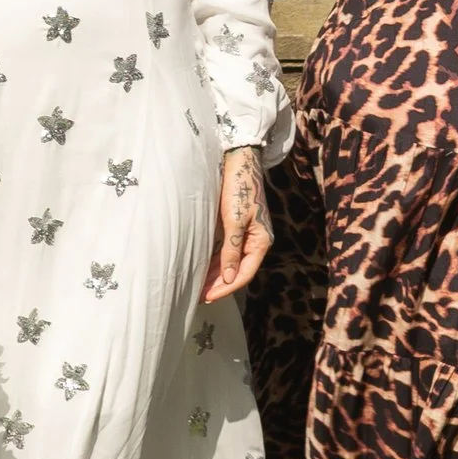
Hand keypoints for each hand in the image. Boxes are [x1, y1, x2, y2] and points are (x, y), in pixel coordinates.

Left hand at [203, 146, 272, 302]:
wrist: (238, 161)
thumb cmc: (239, 188)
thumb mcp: (234, 220)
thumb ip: (231, 250)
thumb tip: (229, 277)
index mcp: (260, 241)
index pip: (245, 273)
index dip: (227, 287)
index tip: (210, 297)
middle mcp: (254, 241)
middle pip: (237, 271)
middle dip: (218, 285)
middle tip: (198, 297)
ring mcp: (243, 235)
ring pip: (229, 263)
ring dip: (214, 275)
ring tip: (197, 287)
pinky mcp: (233, 228)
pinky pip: (223, 251)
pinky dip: (212, 262)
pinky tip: (200, 269)